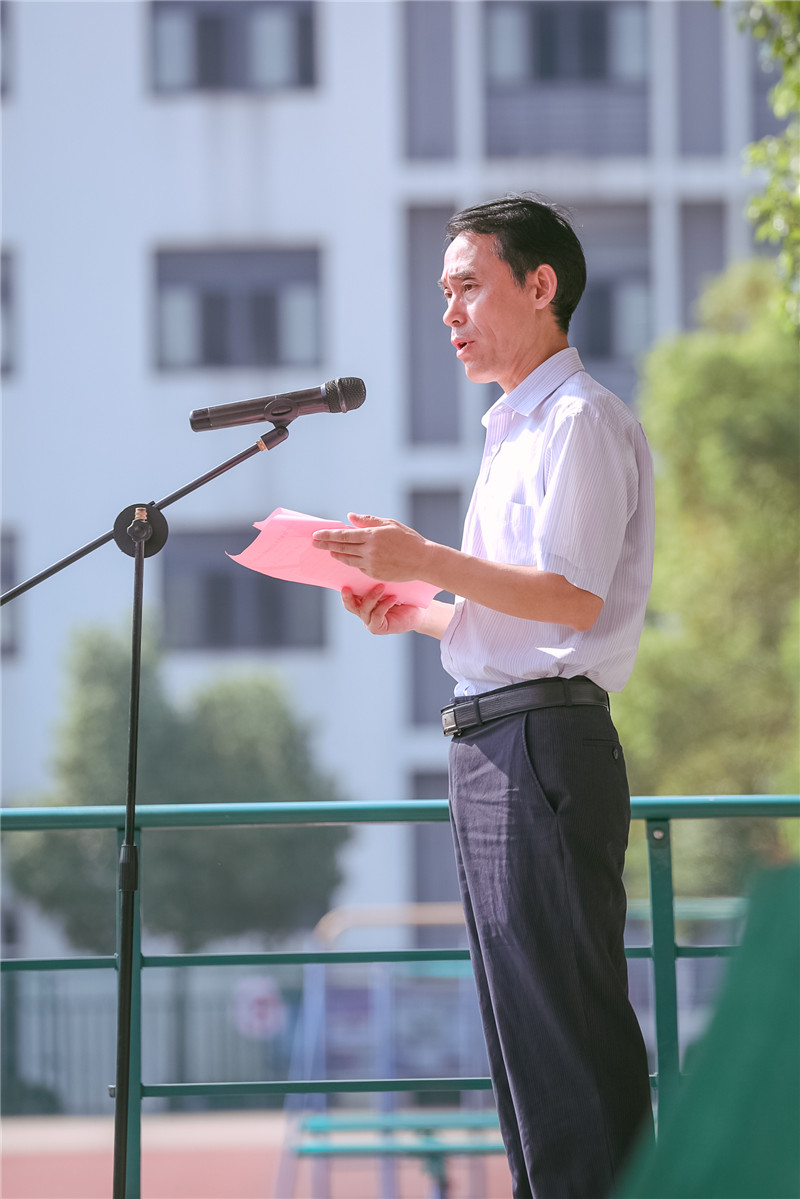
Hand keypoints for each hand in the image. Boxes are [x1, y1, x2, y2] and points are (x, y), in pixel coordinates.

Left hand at [312, 513, 429, 582]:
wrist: (423, 560)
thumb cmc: (408, 539)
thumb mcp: (390, 524)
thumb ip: (368, 521)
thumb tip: (349, 517)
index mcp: (372, 535)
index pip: (344, 535)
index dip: (328, 535)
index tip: (316, 535)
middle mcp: (370, 550)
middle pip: (341, 547)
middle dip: (326, 545)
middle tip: (314, 543)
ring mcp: (371, 564)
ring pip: (348, 559)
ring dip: (336, 554)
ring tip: (329, 551)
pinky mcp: (374, 574)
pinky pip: (359, 567)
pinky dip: (352, 562)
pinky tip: (347, 558)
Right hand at [341, 584, 425, 635]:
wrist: (417, 612)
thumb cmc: (403, 597)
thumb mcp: (388, 587)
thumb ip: (377, 582)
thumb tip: (370, 567)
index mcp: (362, 601)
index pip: (349, 595)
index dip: (345, 588)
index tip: (345, 578)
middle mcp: (363, 612)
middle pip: (349, 606)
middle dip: (347, 597)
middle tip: (347, 588)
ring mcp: (369, 622)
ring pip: (363, 610)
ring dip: (372, 597)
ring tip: (382, 586)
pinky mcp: (377, 628)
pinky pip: (376, 615)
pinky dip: (384, 605)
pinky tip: (393, 598)